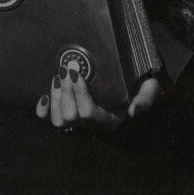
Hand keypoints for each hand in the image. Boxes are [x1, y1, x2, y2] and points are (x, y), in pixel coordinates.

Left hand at [35, 67, 159, 131]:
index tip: (77, 73)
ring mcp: (77, 121)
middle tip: (65, 69)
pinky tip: (43, 96)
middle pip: (71, 116)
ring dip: (55, 98)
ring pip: (59, 120)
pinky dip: (44, 111)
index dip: (80, 94)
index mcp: (110, 120)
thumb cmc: (139, 83)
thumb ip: (146, 97)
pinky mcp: (66, 113)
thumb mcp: (149, 87)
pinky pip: (49, 120)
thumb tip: (133, 111)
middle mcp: (92, 125)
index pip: (89, 114)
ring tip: (57, 77)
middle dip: (65, 92)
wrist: (130, 80)